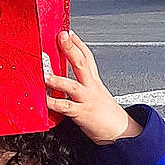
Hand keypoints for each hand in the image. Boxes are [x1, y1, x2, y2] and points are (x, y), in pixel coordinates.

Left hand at [45, 29, 140, 143]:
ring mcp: (86, 99)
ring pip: (73, 86)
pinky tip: (45, 99)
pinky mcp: (81, 113)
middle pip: (81, 63)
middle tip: (61, 37)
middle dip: (71, 48)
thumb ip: (82, 83)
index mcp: (94, 81)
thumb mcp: (95, 93)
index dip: (78, 44)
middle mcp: (91, 87)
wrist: (120, 132)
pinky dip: (54, 103)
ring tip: (46, 74)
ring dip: (59, 79)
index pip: (87, 57)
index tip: (69, 32)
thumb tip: (66, 76)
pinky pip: (66, 107)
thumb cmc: (104, 114)